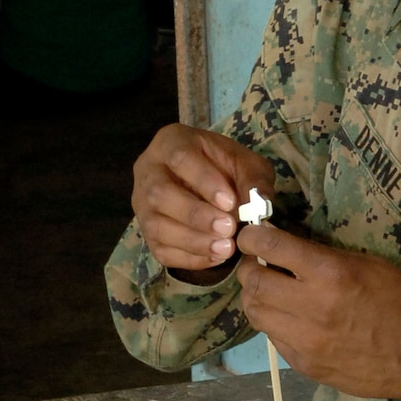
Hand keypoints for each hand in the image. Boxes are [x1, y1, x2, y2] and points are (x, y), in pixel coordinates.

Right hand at [132, 123, 273, 279]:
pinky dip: (189, 258)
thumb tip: (258, 205)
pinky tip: (216, 257)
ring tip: (226, 248)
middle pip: (160, 194)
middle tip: (228, 228)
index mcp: (170, 142)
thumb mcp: (246, 164)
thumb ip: (253, 180)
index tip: (230, 202)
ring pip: (155, 226)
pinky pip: (160, 250)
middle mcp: (148, 172)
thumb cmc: (225, 168)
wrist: (209, 184)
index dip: (204, 182)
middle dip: (196, 215)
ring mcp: (142, 204)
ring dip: (193, 241)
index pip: (180, 158)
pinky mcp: (147, 232)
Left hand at [237, 223, 400, 398]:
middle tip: (258, 265)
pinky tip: (287, 317)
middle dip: (250, 269)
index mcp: (329, 273)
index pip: (271, 247)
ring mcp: (304, 339)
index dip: (252, 238)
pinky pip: (272, 336)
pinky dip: (273, 322)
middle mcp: (310, 306)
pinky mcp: (302, 363)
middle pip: (254, 282)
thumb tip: (285, 248)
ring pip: (255, 312)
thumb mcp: (365, 264)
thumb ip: (322, 256)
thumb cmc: (396, 301)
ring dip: (255, 297)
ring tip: (268, 292)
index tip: (251, 237)